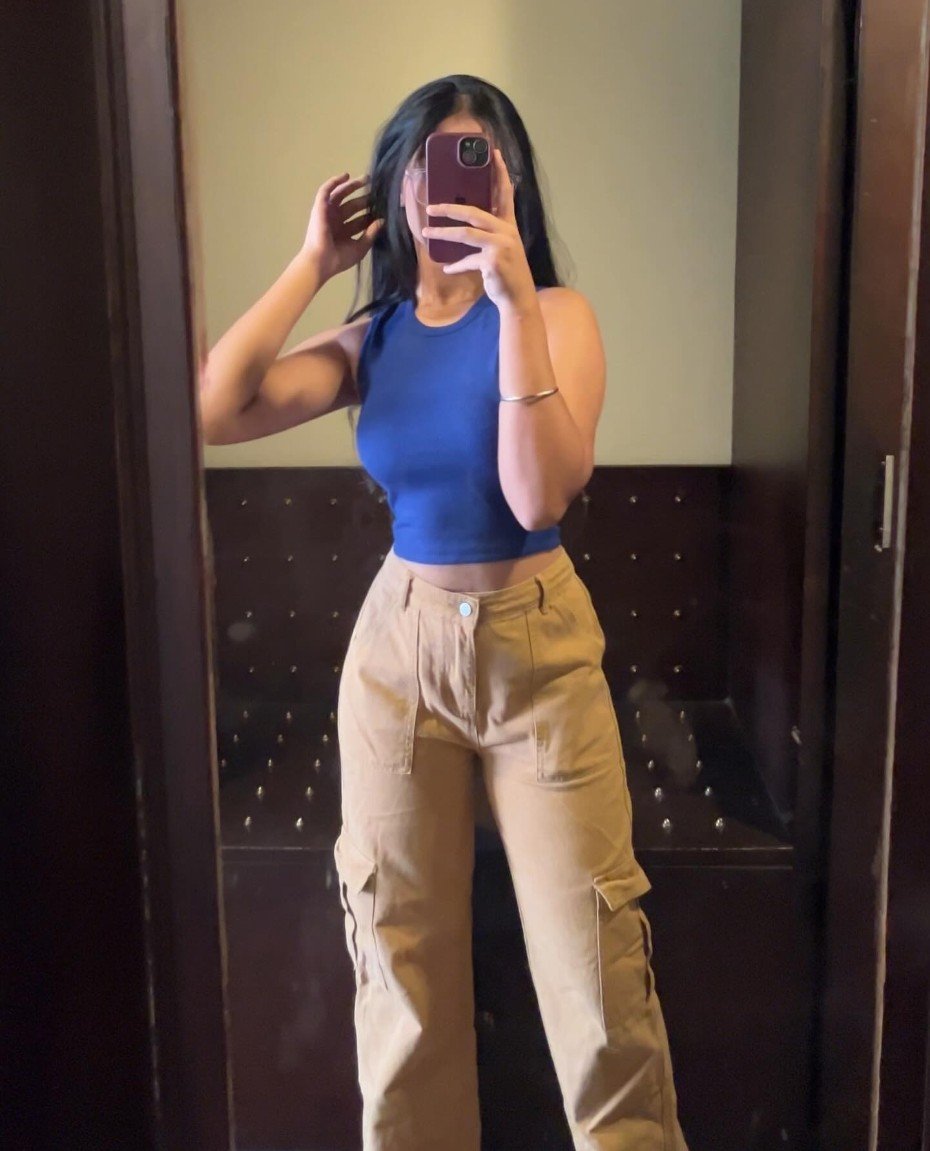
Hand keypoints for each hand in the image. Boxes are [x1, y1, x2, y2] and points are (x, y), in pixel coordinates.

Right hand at [302, 171, 383, 281]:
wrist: (322, 261)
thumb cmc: (339, 258)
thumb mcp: (360, 247)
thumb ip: (371, 234)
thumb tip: (382, 220)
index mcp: (344, 232)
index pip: (360, 220)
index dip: (371, 214)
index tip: (384, 207)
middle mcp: (336, 221)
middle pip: (352, 206)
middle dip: (364, 198)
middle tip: (378, 190)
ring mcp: (328, 213)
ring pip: (341, 195)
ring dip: (352, 186)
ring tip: (366, 179)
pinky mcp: (320, 207)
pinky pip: (326, 191)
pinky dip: (334, 182)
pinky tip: (346, 175)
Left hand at [421, 149, 537, 313]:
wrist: (518, 298)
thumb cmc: (507, 274)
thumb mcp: (502, 249)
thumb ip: (488, 235)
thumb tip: (463, 227)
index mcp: (508, 225)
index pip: (505, 194)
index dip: (500, 173)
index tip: (493, 153)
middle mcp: (506, 231)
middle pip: (474, 212)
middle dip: (450, 208)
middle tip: (431, 207)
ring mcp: (500, 245)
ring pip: (466, 233)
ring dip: (444, 233)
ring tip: (428, 232)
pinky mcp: (492, 261)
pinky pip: (467, 260)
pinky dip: (456, 265)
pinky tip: (447, 268)